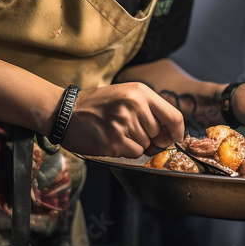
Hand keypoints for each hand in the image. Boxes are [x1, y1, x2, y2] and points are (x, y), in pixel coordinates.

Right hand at [61, 81, 184, 158]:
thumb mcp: (126, 94)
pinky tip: (112, 139)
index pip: (174, 116)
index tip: (175, 138)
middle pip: (159, 134)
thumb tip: (171, 132)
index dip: (178, 132)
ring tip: (117, 132)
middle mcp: (134, 105)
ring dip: (135, 144)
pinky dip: (125, 151)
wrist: (66, 112)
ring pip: (146, 145)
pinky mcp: (114, 140)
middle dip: (150, 138)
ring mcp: (123, 123)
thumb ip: (149, 108)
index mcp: (140, 92)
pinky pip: (134, 153)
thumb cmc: (98, 105)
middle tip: (130, 130)